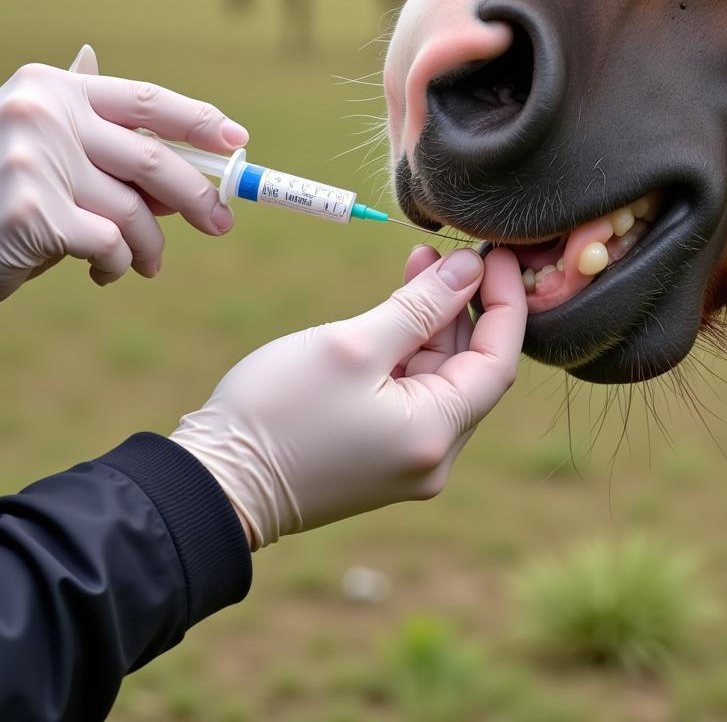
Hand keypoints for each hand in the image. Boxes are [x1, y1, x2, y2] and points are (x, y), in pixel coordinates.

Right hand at [0, 46, 248, 299]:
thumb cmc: (7, 195)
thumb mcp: (48, 151)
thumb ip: (99, 136)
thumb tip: (178, 134)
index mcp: (53, 89)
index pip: (146, 100)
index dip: (199, 122)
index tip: (238, 142)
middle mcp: (42, 114)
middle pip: (151, 157)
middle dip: (196, 196)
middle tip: (223, 223)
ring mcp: (33, 161)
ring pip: (134, 210)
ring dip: (150, 246)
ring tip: (144, 263)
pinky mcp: (32, 211)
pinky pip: (109, 243)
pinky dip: (116, 264)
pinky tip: (104, 271)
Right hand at [170, 246, 526, 549]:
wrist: (212, 484)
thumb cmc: (277, 412)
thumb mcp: (353, 345)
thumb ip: (420, 305)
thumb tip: (470, 268)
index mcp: (435, 434)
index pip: (499, 360)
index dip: (505, 301)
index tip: (499, 252)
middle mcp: (433, 454)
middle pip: (471, 367)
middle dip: (464, 304)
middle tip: (449, 251)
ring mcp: (406, 457)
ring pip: (440, 375)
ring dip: (434, 321)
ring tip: (420, 264)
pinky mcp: (380, 451)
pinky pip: (412, 391)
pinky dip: (410, 348)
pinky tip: (398, 308)